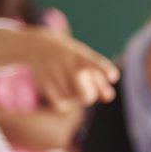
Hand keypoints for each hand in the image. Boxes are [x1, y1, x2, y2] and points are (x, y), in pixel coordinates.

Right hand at [0, 28, 117, 108]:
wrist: (36, 45)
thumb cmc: (69, 56)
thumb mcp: (84, 62)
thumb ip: (100, 80)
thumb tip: (109, 97)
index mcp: (80, 55)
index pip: (94, 63)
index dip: (104, 70)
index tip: (114, 77)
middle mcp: (67, 63)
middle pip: (85, 95)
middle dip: (89, 95)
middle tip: (86, 89)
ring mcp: (54, 73)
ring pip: (72, 100)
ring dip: (74, 97)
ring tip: (69, 83)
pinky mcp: (44, 82)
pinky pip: (61, 105)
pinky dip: (64, 103)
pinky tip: (61, 92)